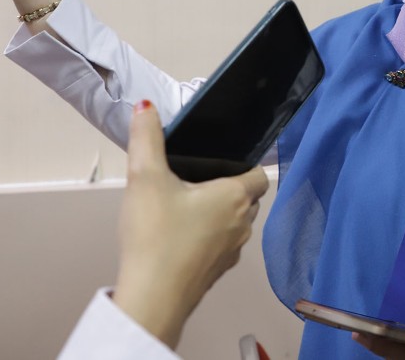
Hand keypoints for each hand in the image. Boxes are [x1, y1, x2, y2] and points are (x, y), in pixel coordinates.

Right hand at [112, 101, 269, 348]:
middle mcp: (242, 224)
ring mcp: (232, 252)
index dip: (245, 165)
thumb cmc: (155, 234)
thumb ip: (146, 138)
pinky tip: (179, 237)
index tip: (218, 163)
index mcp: (235, 196)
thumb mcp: (145, 177)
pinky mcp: (216, 274)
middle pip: (247, 199)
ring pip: (235, 224)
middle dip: (228, 188)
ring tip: (184, 206)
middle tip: (195, 180)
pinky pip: (220, 246)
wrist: (151, 298)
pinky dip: (207, 238)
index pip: (259, 175)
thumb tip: (145, 106)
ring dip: (217, 214)